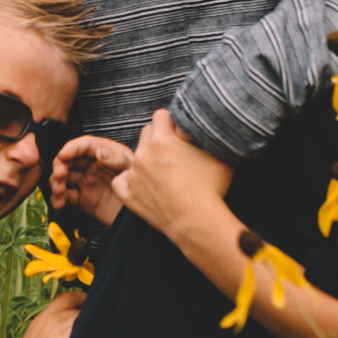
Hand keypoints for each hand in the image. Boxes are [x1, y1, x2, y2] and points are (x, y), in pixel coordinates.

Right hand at [49, 135, 136, 222]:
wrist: (142, 218)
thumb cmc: (143, 189)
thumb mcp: (132, 169)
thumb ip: (116, 159)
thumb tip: (99, 151)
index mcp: (107, 154)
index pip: (85, 145)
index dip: (71, 148)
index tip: (63, 155)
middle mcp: (94, 166)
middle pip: (70, 160)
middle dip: (60, 165)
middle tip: (59, 174)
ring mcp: (88, 182)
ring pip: (65, 177)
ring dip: (56, 182)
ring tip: (58, 190)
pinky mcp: (84, 199)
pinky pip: (66, 196)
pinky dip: (58, 199)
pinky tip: (58, 202)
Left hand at [115, 109, 234, 243]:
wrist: (198, 222)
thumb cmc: (211, 188)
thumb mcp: (217, 153)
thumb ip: (206, 135)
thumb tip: (203, 125)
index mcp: (162, 140)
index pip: (161, 115)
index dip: (172, 122)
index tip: (179, 131)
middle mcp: (143, 154)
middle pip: (146, 132)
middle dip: (159, 138)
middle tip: (174, 152)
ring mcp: (133, 175)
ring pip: (135, 156)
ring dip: (147, 159)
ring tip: (165, 173)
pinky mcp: (128, 194)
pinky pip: (120, 180)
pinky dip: (130, 181)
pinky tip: (145, 185)